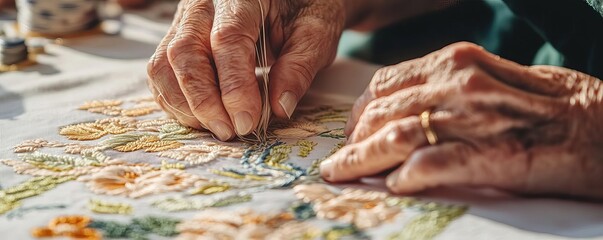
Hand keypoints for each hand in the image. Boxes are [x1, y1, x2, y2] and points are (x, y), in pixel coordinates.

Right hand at [147, 0, 344, 139]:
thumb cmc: (303, 10)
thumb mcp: (316, 31)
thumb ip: (300, 66)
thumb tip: (280, 107)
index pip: (227, 40)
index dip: (234, 86)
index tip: (247, 121)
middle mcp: (203, 5)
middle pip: (185, 52)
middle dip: (204, 100)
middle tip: (231, 131)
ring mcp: (184, 21)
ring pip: (164, 64)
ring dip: (186, 105)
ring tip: (219, 128)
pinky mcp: (176, 39)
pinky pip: (162, 73)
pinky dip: (177, 101)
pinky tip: (204, 118)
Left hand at [320, 42, 602, 198]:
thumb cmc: (556, 105)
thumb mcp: (497, 77)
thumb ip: (451, 88)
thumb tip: (408, 107)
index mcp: (458, 62)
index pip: (386, 83)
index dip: (360, 110)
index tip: (352, 130)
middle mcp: (459, 84)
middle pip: (382, 112)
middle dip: (353, 139)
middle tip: (340, 161)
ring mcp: (473, 118)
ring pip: (395, 136)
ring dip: (361, 159)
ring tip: (342, 175)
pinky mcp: (492, 155)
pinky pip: (431, 164)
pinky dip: (405, 176)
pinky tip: (394, 186)